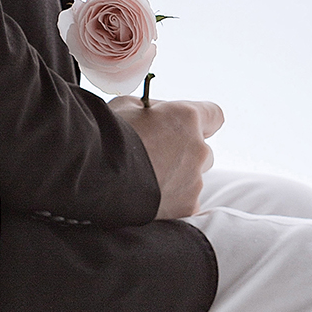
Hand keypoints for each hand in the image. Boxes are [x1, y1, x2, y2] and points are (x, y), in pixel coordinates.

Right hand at [110, 94, 224, 219]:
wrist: (96, 176)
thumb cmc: (107, 135)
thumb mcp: (127, 106)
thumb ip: (152, 110)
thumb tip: (158, 116)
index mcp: (186, 118)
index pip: (214, 115)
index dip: (203, 121)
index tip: (189, 127)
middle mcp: (198, 148)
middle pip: (204, 150)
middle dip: (185, 152)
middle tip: (156, 155)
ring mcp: (195, 179)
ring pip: (194, 176)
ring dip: (177, 176)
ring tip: (146, 178)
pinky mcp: (188, 205)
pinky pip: (186, 199)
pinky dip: (171, 198)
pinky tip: (148, 194)